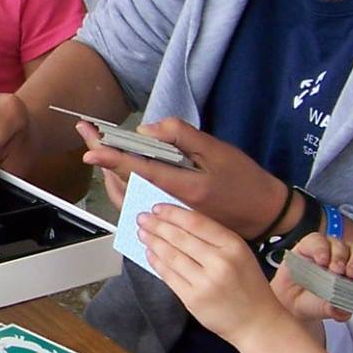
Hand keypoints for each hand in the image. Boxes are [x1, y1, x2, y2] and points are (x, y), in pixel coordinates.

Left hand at [83, 117, 288, 239]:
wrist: (264, 214)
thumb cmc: (244, 180)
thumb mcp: (217, 150)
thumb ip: (181, 136)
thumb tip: (146, 131)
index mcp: (182, 187)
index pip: (137, 171)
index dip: (111, 158)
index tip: (91, 148)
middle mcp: (169, 206)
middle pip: (124, 184)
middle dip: (103, 158)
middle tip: (88, 134)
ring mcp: (167, 216)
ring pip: (126, 198)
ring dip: (110, 172)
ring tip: (100, 147)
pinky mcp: (168, 221)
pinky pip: (136, 205)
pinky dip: (123, 186)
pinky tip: (122, 170)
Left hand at [138, 203, 288, 350]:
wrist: (257, 322)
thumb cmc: (248, 285)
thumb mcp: (240, 254)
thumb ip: (215, 238)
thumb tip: (178, 221)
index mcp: (234, 246)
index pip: (197, 223)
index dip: (173, 214)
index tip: (157, 208)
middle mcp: (220, 262)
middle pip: (180, 238)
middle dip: (157, 226)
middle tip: (142, 218)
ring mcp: (205, 282)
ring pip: (171, 256)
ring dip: (153, 242)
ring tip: (142, 233)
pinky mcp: (193, 299)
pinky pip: (169, 276)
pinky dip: (157, 262)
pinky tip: (150, 253)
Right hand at [269, 232, 352, 321]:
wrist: (290, 300)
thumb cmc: (314, 303)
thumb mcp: (326, 310)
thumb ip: (336, 310)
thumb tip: (341, 310)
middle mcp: (346, 260)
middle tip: (350, 273)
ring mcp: (329, 250)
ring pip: (342, 245)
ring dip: (339, 257)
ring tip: (331, 270)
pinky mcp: (311, 244)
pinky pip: (319, 240)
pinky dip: (321, 249)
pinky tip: (320, 260)